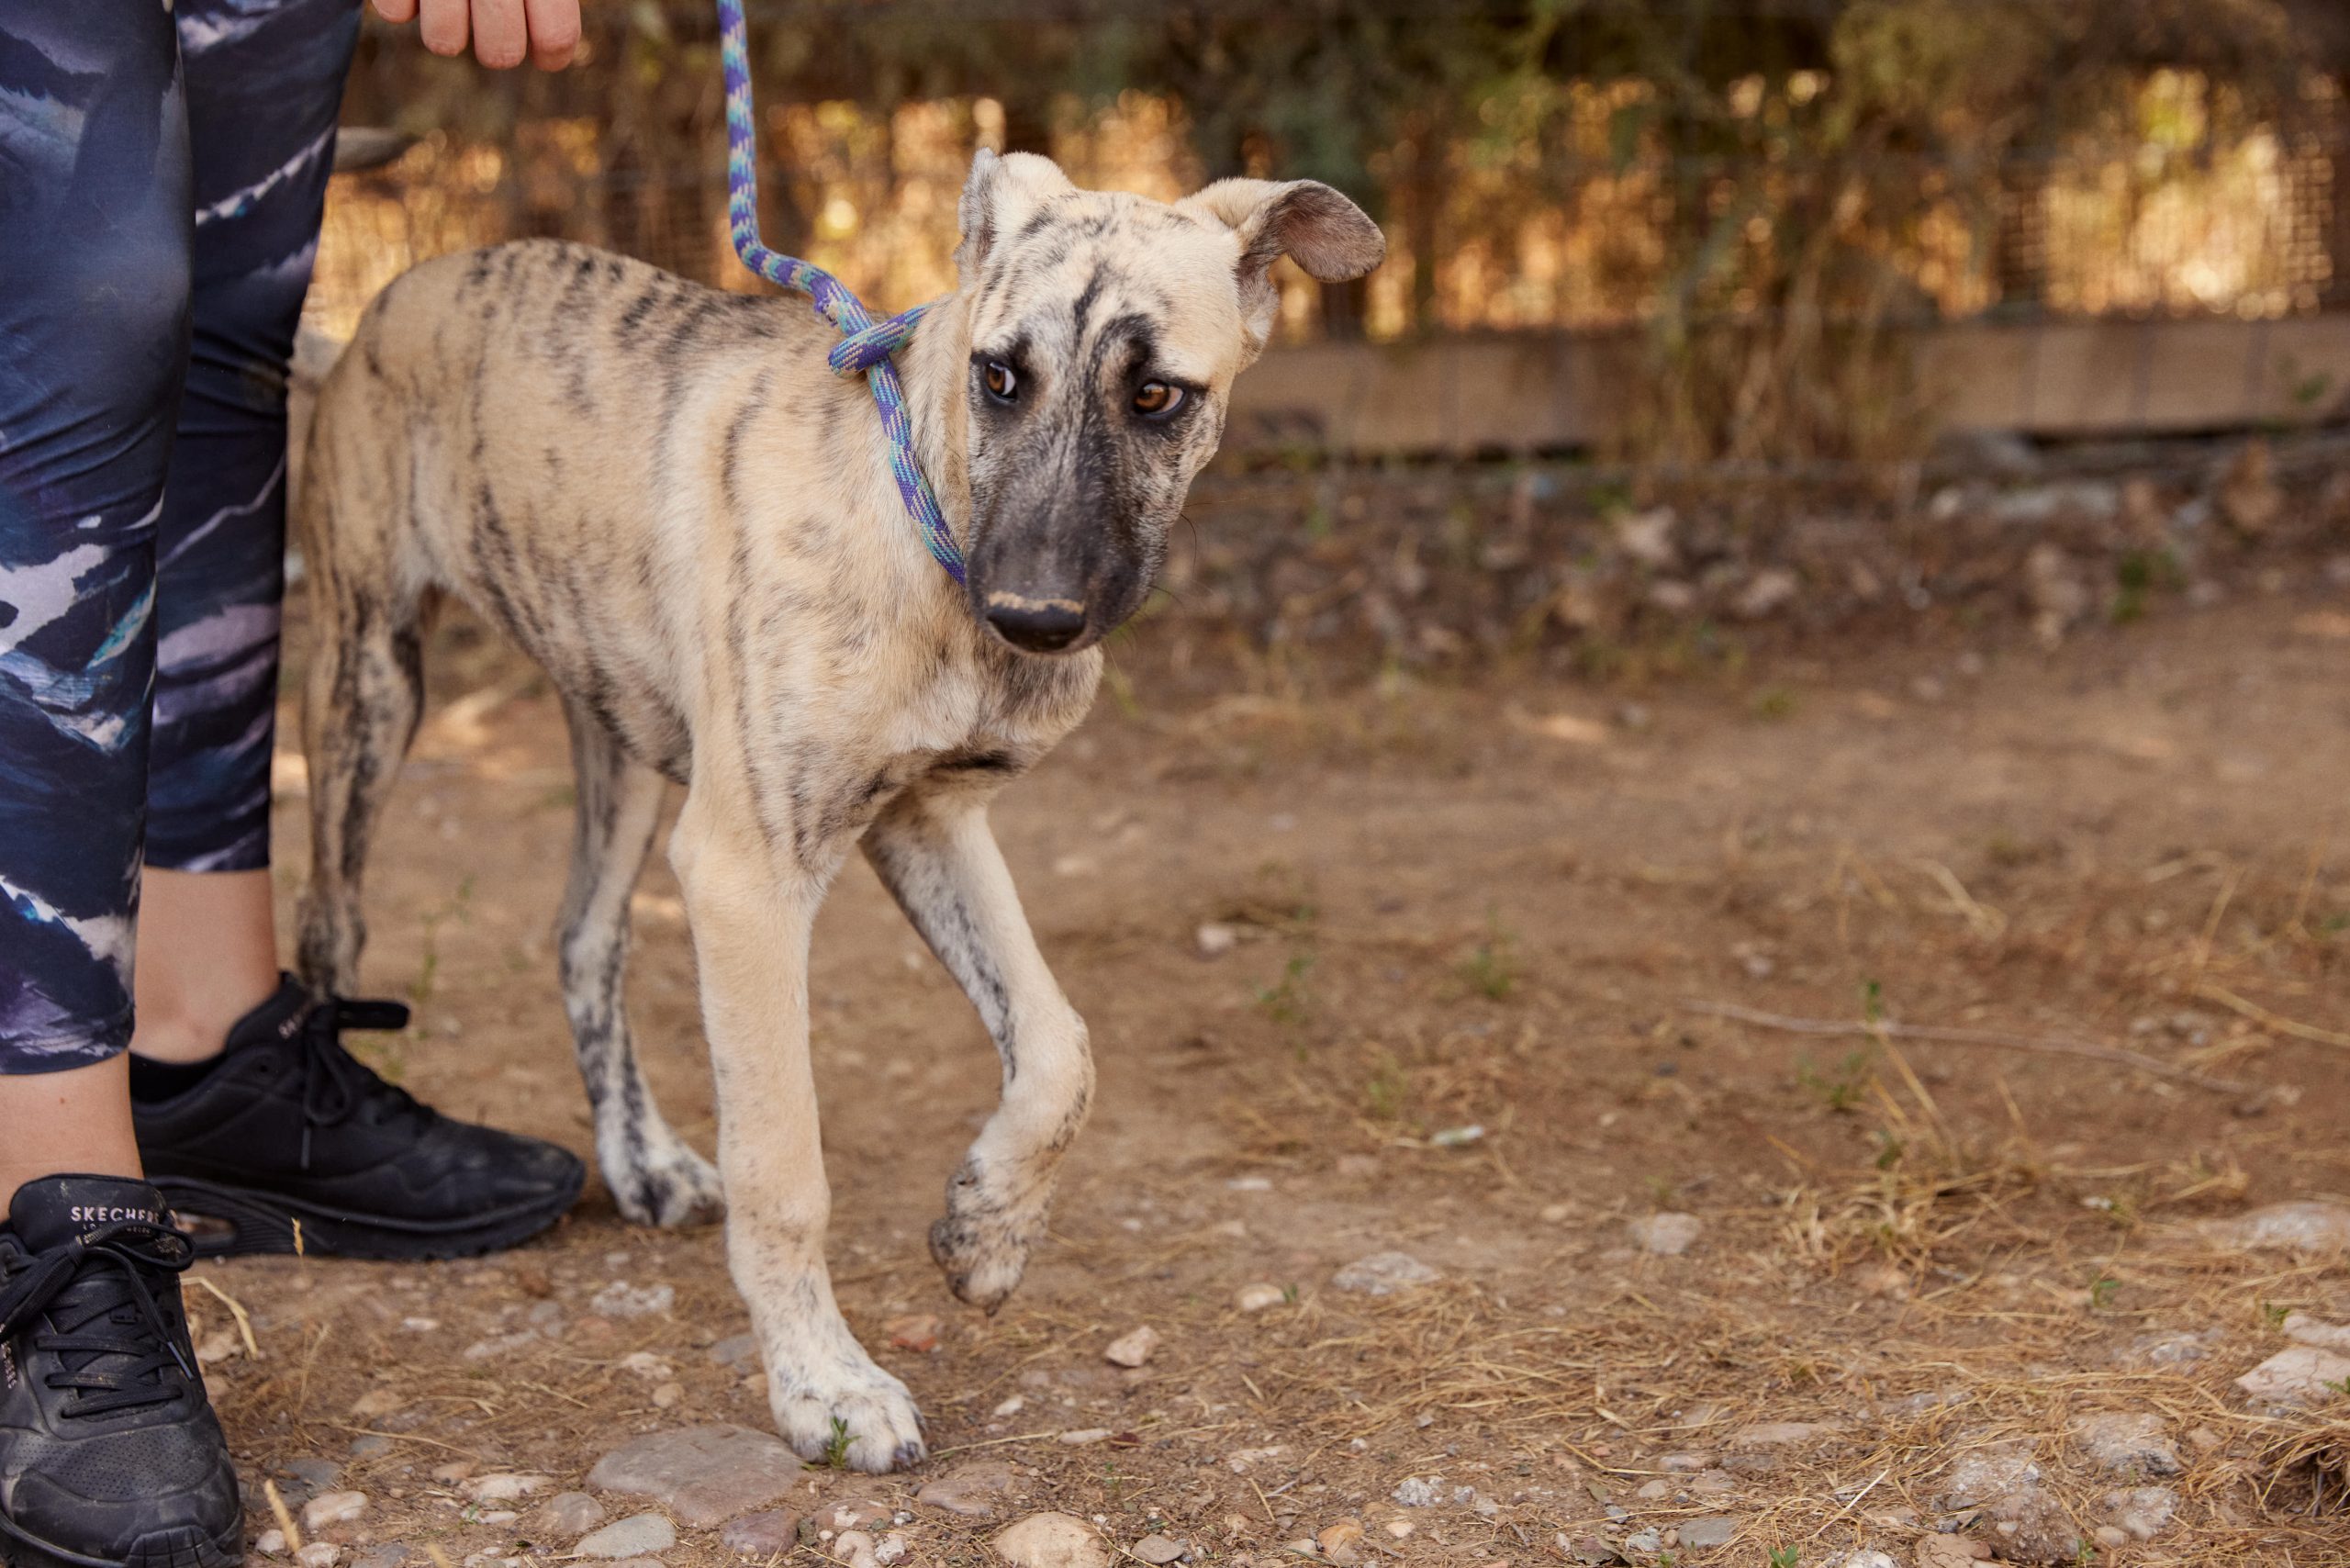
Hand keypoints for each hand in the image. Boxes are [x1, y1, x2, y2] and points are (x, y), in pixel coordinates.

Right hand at [371, 0, 579, 70]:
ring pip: (444, 42)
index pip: (556, 37)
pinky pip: (393, 13)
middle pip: (501, 53)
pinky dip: (400, 4)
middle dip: (497, 48)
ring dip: (445, 28)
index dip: (551, 53)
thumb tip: (553, 41)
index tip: (543, 48)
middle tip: (489, 20)